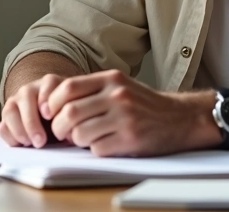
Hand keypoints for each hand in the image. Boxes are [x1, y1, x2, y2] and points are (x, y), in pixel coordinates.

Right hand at [0, 73, 64, 147]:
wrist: (55, 121)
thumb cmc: (66, 116)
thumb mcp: (72, 113)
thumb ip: (71, 116)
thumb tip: (68, 131)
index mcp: (51, 83)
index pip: (48, 84)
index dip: (47, 101)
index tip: (50, 117)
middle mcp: (30, 89)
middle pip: (25, 97)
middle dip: (31, 122)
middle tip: (40, 141)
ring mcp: (15, 102)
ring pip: (9, 111)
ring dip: (19, 130)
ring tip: (30, 144)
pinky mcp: (7, 119)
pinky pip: (2, 127)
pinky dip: (10, 138)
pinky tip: (22, 145)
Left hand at [46, 70, 218, 156]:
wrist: (180, 118)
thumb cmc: (144, 104)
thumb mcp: (119, 86)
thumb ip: (91, 90)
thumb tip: (53, 103)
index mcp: (111, 78)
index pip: (67, 87)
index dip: (52, 102)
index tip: (48, 113)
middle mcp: (117, 95)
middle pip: (69, 112)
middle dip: (58, 126)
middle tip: (60, 132)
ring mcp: (125, 117)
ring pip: (80, 133)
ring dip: (75, 140)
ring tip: (83, 138)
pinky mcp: (131, 139)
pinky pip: (97, 148)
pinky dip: (94, 149)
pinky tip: (104, 144)